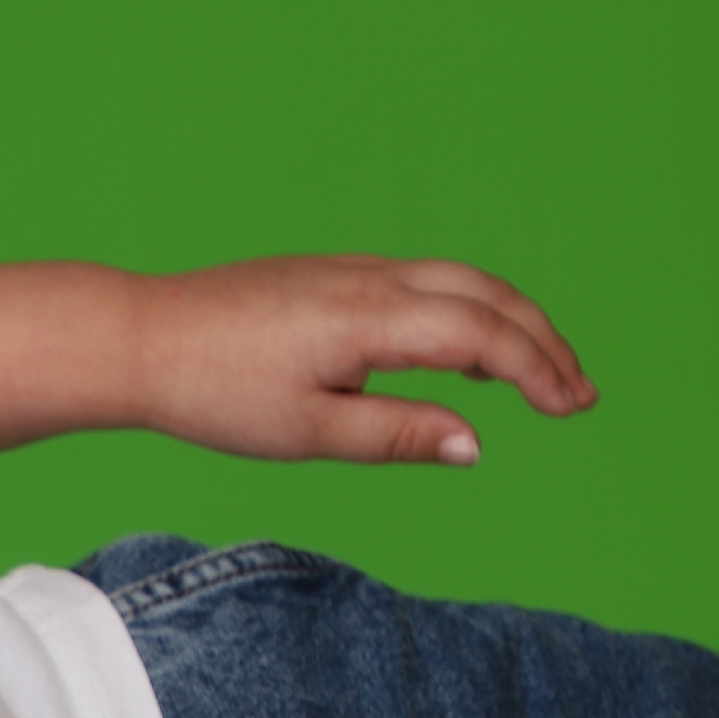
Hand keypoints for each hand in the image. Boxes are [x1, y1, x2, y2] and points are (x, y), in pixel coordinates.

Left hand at [133, 256, 596, 466]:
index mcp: (371, 317)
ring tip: (540, 375)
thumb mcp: (306, 431)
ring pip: (458, 281)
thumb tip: (475, 447)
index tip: (572, 409)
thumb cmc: (212, 392)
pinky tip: (464, 354)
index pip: (483, 337)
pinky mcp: (330, 275)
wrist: (138, 339)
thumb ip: (397, 436)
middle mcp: (371, 279)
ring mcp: (350, 270)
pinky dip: (466, 311)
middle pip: (487, 295)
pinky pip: (422, 282)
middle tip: (580, 392)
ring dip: (510, 322)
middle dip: (543, 341)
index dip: (537, 372)